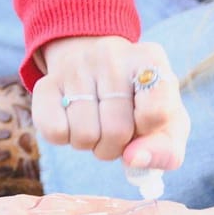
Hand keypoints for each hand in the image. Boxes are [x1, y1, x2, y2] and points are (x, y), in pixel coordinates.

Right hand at [34, 37, 187, 171]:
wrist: (97, 69)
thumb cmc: (139, 103)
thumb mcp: (167, 123)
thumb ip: (166, 149)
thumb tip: (134, 159)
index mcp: (150, 59)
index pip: (156, 110)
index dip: (148, 130)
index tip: (143, 124)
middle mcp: (112, 55)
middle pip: (117, 130)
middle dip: (117, 147)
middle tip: (117, 133)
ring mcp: (76, 66)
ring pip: (84, 135)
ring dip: (91, 145)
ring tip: (97, 125)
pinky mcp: (46, 82)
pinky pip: (55, 132)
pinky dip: (65, 138)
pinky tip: (73, 121)